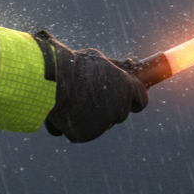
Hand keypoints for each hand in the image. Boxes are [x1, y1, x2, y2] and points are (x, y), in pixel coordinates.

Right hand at [32, 30, 148, 142]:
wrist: (52, 82)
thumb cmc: (74, 66)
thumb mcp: (96, 59)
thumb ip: (115, 66)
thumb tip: (131, 63)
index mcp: (125, 86)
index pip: (141, 99)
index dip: (134, 97)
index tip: (125, 95)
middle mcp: (118, 107)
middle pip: (120, 112)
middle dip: (109, 105)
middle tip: (90, 93)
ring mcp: (103, 123)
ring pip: (101, 122)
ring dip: (90, 114)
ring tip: (72, 98)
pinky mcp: (86, 134)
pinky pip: (82, 131)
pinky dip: (73, 124)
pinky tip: (62, 111)